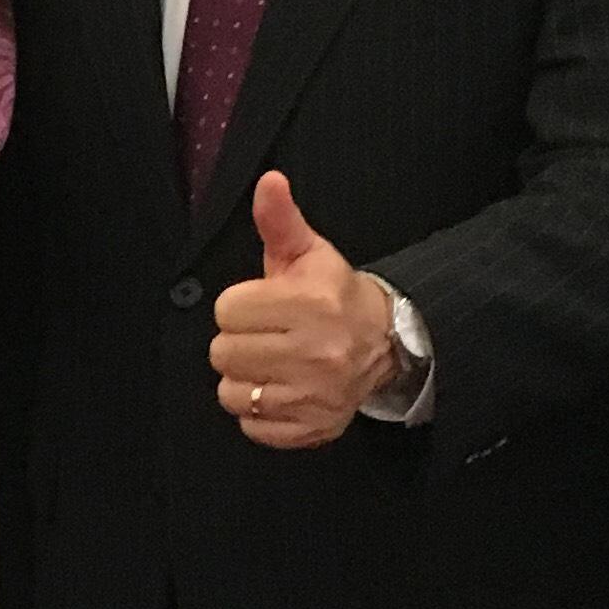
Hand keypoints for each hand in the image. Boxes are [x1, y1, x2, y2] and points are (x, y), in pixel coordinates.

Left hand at [207, 171, 401, 449]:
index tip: (262, 306)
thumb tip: (269, 181)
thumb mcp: (307, 253)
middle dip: (239, 341)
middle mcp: (317, 353)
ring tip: (270, 363)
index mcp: (311, 305)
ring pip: (233, 393)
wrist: (383, 343)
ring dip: (245, 379)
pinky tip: (279, 390)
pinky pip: (253, 426)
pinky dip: (259, 413)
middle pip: (224, 353)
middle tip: (266, 335)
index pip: (227, 311)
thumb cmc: (332, 295)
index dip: (238, 306)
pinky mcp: (313, 428)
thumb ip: (279, 219)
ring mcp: (315, 396)